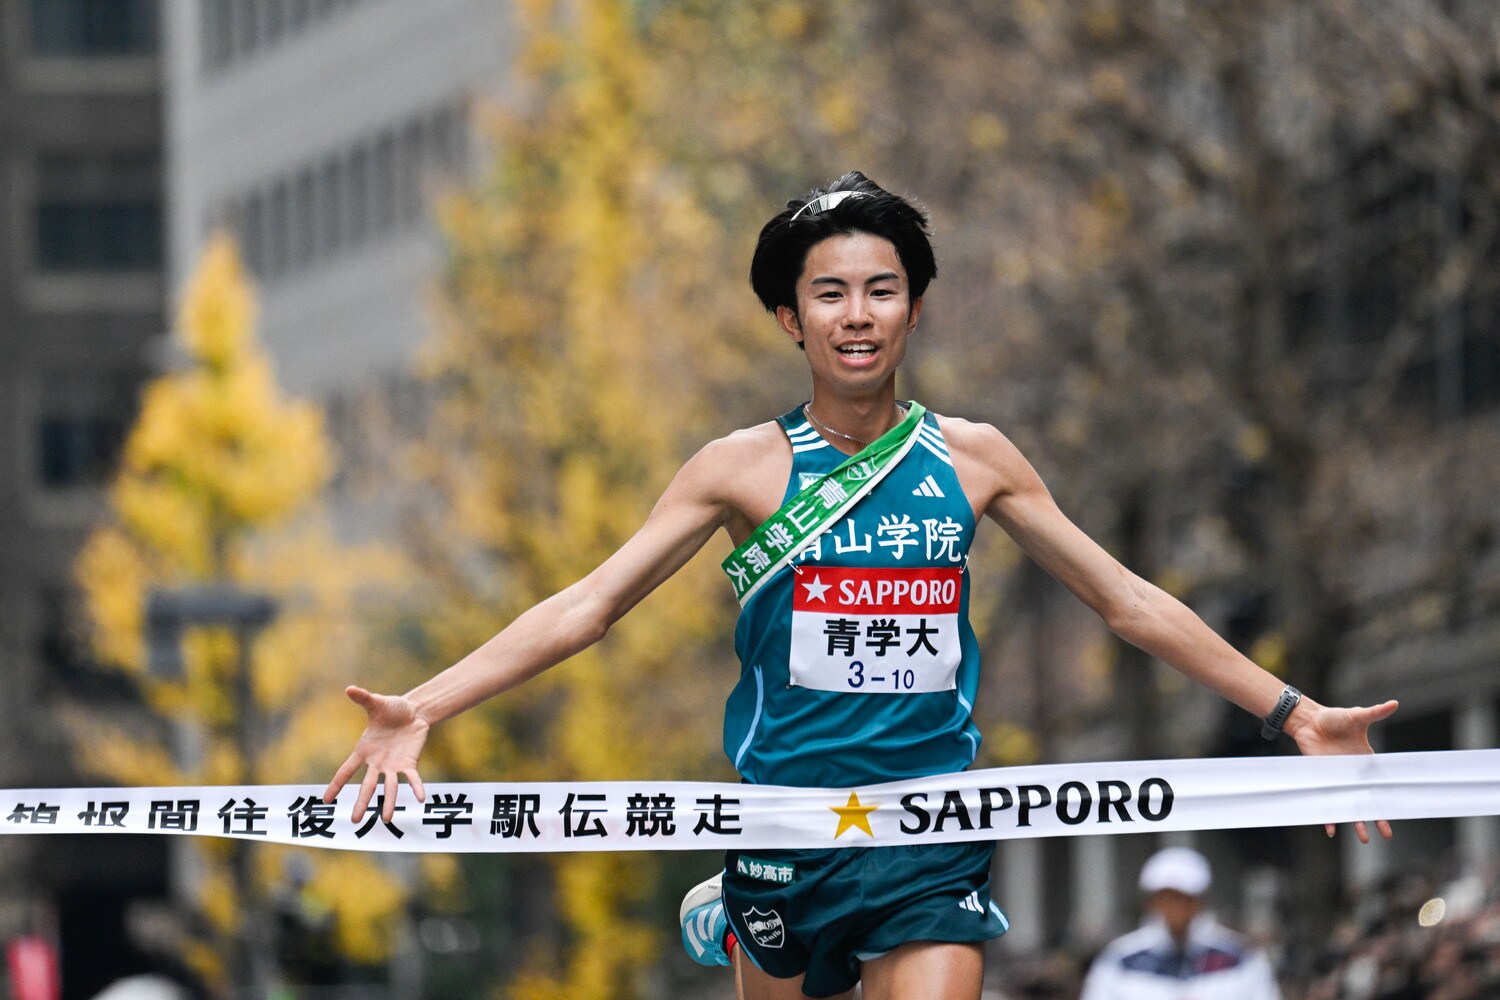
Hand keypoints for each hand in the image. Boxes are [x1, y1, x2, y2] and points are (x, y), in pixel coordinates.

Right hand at [322, 686, 430, 822]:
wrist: (414, 711)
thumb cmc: (392, 708)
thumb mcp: (377, 703)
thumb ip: (363, 698)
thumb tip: (349, 688)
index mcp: (364, 750)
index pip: (347, 770)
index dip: (337, 784)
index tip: (326, 800)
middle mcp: (376, 763)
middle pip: (367, 786)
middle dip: (362, 803)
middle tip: (355, 821)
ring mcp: (393, 766)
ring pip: (390, 787)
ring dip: (389, 802)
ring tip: (387, 819)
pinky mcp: (409, 764)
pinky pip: (413, 778)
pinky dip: (416, 787)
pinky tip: (421, 798)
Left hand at [1288, 698, 1398, 842]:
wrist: (1309, 720)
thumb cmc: (1334, 718)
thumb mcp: (1356, 716)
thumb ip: (1375, 713)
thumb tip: (1393, 703)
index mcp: (1366, 762)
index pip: (1380, 785)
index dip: (1389, 799)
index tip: (1399, 812)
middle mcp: (1353, 774)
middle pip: (1367, 800)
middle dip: (1377, 817)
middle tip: (1386, 835)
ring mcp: (1337, 778)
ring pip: (1348, 804)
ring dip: (1354, 821)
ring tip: (1362, 839)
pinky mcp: (1322, 778)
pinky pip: (1326, 800)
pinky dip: (1328, 814)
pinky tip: (1330, 829)